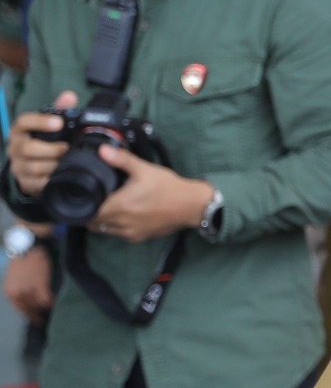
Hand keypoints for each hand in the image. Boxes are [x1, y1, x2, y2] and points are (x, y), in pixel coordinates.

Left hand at [3, 247, 51, 320]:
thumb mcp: (14, 279)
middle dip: (39, 313)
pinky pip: (47, 300)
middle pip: (31, 309)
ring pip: (39, 306)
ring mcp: (28, 291)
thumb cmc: (22, 261)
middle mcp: (17, 294)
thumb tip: (30, 301)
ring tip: (53, 309)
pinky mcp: (40, 286)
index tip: (37, 318)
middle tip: (47, 317)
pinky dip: (53, 302)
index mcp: (10, 293)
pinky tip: (57, 302)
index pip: (21, 309)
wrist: (28, 248)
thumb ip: (19, 291)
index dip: (30, 315)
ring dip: (46, 308)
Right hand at [7, 92, 76, 198]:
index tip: (58, 122)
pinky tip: (61, 175)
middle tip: (67, 148)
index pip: (23, 122)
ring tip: (67, 162)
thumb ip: (60, 110)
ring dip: (53, 164)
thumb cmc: (46, 141)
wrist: (37, 168)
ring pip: (33, 166)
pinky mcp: (25, 182)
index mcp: (21, 130)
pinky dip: (51, 179)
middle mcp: (16, 147)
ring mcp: (18, 166)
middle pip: (27, 148)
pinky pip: (37, 183)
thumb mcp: (52, 125)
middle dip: (51, 149)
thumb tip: (69, 96)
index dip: (40, 121)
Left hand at [88, 148, 215, 241]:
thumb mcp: (144, 169)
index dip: (81, 206)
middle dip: (90, 214)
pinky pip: (119, 235)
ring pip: (105, 231)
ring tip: (106, 208)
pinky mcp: (139, 237)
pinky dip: (116, 228)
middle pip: (93, 223)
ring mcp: (130, 232)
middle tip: (92, 201)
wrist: (192, 205)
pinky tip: (124, 216)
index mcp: (117, 206)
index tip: (81, 198)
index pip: (87, 213)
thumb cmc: (167, 187)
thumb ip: (121, 159)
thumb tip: (101, 150)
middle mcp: (120, 223)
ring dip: (102, 222)